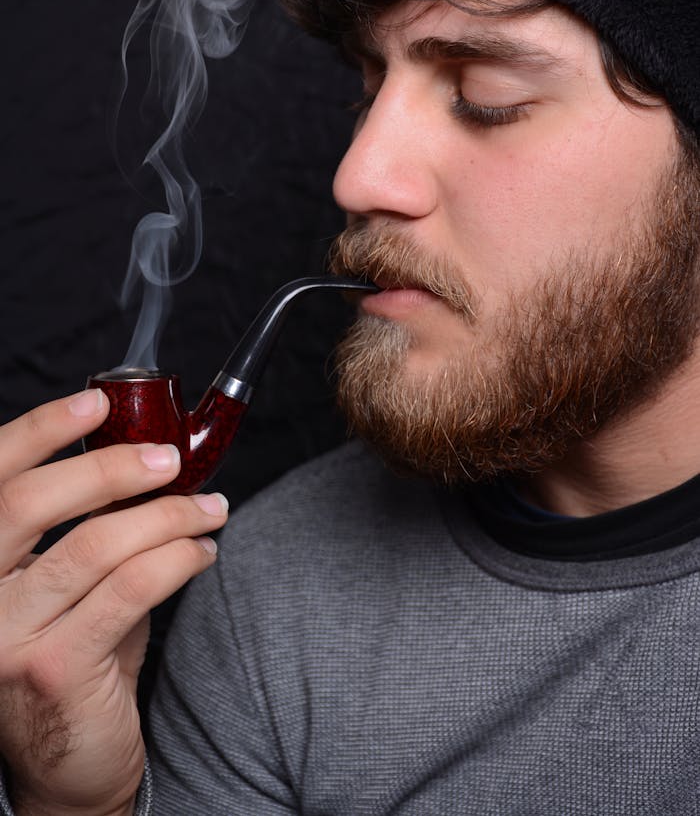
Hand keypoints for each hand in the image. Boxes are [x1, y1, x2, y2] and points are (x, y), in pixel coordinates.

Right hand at [0, 388, 228, 814]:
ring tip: (210, 508)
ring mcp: (4, 636)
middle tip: (169, 460)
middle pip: (32, 503)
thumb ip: (85, 531)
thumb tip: (147, 461)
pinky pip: (130, 588)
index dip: (39, 431)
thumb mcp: (63, 589)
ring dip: (166, 516)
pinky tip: (203, 552)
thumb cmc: (71, 663)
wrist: (66, 770)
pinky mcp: (53, 667)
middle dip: (112, 468)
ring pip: (96, 545)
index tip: (95, 403)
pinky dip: (177, 558)